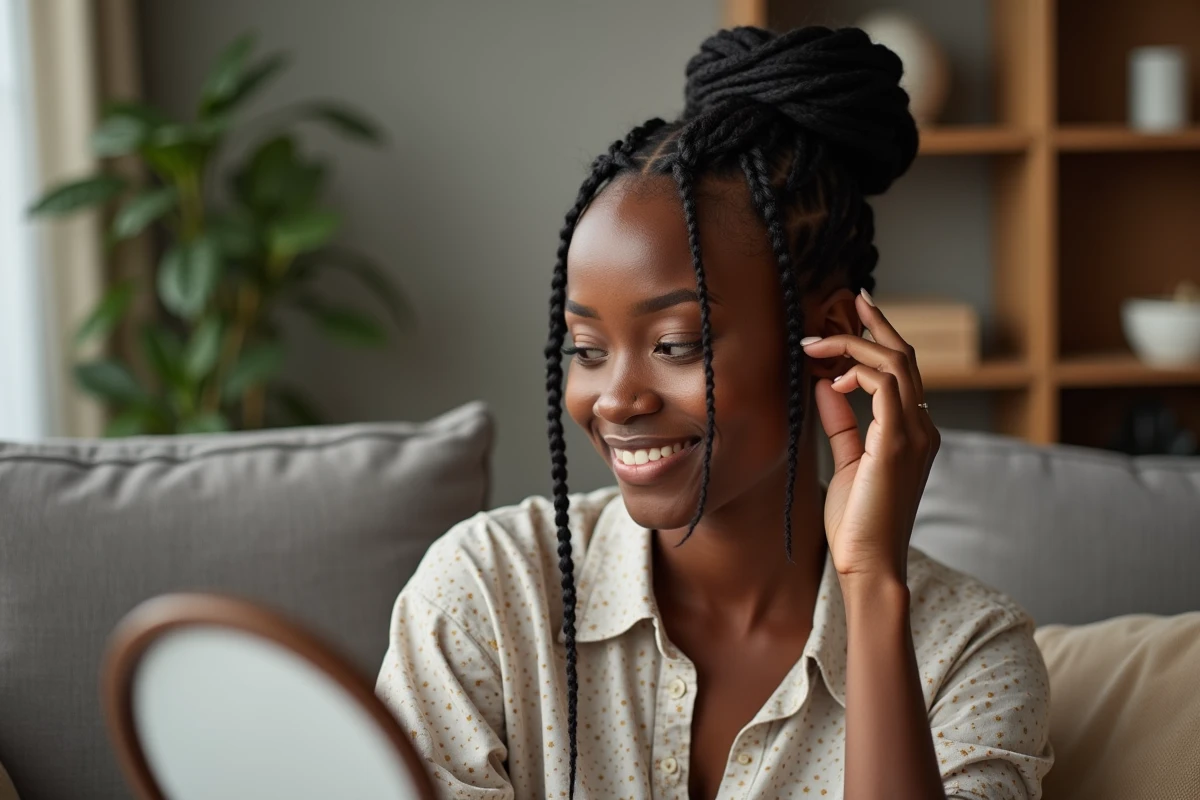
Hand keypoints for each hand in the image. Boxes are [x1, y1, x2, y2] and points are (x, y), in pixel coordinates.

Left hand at [801, 290, 939, 584]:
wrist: (869, 563)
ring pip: (896, 363)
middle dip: (875, 324)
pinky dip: (856, 371)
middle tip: (849, 300)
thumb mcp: (847, 461)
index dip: (877, 341)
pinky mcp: (899, 442)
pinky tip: (831, 381)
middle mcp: (922, 428)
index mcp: (913, 432)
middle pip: (905, 357)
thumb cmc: (857, 522)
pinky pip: (884, 385)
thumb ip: (840, 423)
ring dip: (854, 344)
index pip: (901, 373)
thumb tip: (824, 385)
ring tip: (817, 343)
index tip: (847, 322)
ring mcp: (916, 433)